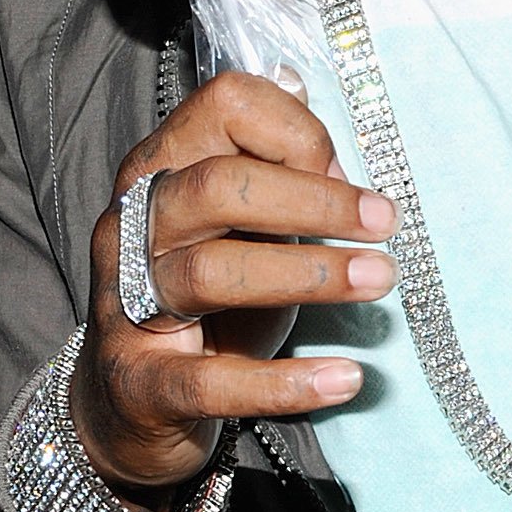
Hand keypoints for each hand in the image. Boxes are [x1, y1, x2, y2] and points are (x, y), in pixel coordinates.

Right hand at [71, 71, 397, 496]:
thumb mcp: (239, 226)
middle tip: (384, 223)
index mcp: (159, 171)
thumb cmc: (206, 302)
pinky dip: (284, 382)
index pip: (224, 107)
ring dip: (310, 274)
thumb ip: (274, 173)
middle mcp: (131, 227)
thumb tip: (324, 126)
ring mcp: (126, 304)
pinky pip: (211, 381)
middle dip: (314, 200)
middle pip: (217, 188)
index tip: (346, 173)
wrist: (132, 404)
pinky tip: (345, 378)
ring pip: (212, 273)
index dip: (296, 132)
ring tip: (379, 281)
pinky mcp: (141, 383)